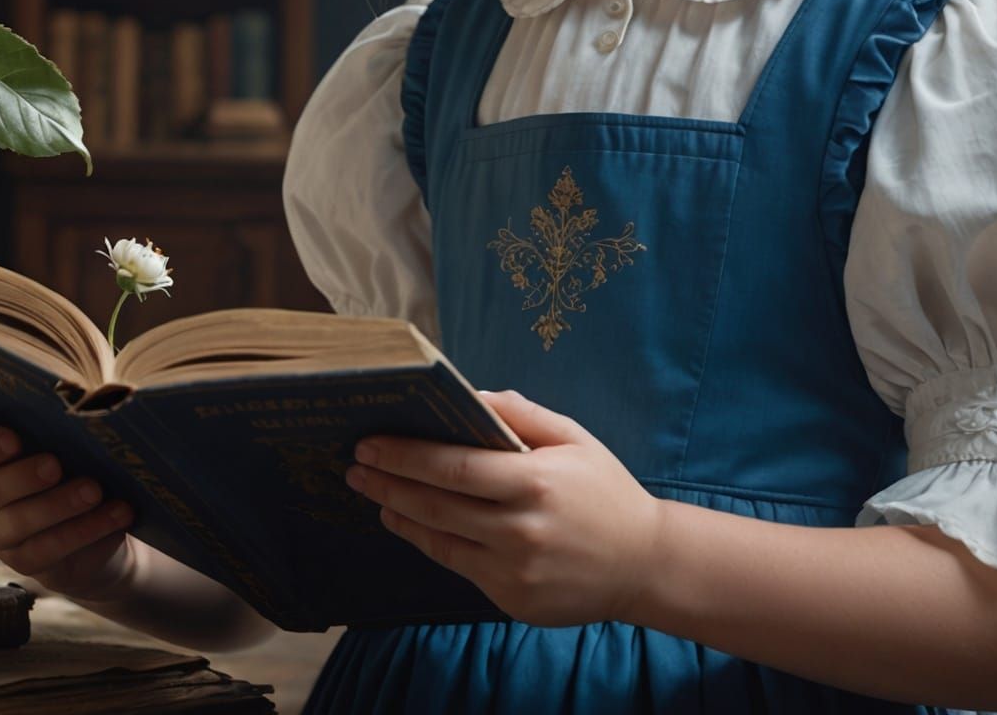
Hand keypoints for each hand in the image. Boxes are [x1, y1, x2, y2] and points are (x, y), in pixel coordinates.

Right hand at [0, 397, 138, 600]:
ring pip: (15, 521)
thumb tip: (91, 390)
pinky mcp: (26, 562)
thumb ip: (67, 414)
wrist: (106, 518)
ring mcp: (0, 531)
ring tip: (94, 490)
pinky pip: (48, 549)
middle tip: (54, 464)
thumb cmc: (85, 458)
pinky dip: (85, 529)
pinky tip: (117, 512)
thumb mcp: (77, 434)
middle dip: (20, 475)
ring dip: (58, 504)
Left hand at [343, 387, 663, 626]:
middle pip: (436, 504)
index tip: (371, 442)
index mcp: (536, 481)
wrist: (642, 563)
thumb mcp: (574, 438)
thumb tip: (469, 396)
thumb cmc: (605, 490)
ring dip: (397, 514)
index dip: (406, 455)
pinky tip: (407, 523)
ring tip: (371, 493)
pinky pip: (458, 566)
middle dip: (388, 482)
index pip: (454, 467)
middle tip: (354, 465)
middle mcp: (520, 529)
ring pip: (439, 539)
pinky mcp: (511, 599)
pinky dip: (427, 542)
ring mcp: (514, 570)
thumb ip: (521, 414)